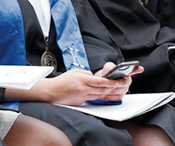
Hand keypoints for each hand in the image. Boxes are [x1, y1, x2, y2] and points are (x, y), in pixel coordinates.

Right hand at [5, 62, 137, 105]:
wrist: (48, 92)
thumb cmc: (62, 81)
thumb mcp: (76, 72)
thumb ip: (88, 74)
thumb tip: (98, 77)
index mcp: (83, 80)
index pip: (102, 81)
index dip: (114, 81)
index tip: (122, 79)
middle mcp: (83, 89)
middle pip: (104, 89)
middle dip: (116, 87)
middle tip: (126, 84)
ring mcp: (82, 97)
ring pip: (101, 95)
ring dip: (112, 92)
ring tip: (121, 89)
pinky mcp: (80, 103)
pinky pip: (94, 100)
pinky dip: (103, 97)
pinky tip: (110, 96)